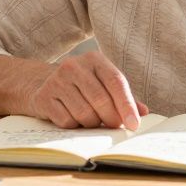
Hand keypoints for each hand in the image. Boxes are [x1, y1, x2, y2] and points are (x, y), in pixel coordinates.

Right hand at [26, 51, 148, 129]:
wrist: (42, 82)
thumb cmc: (82, 85)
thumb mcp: (103, 84)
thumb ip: (124, 96)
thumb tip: (143, 112)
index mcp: (95, 59)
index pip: (116, 82)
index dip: (127, 105)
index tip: (134, 124)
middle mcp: (74, 66)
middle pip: (101, 100)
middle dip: (111, 119)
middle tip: (114, 126)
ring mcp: (57, 80)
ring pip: (84, 114)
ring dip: (92, 124)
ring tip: (92, 120)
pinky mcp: (44, 97)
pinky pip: (67, 121)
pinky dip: (75, 126)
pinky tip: (74, 119)